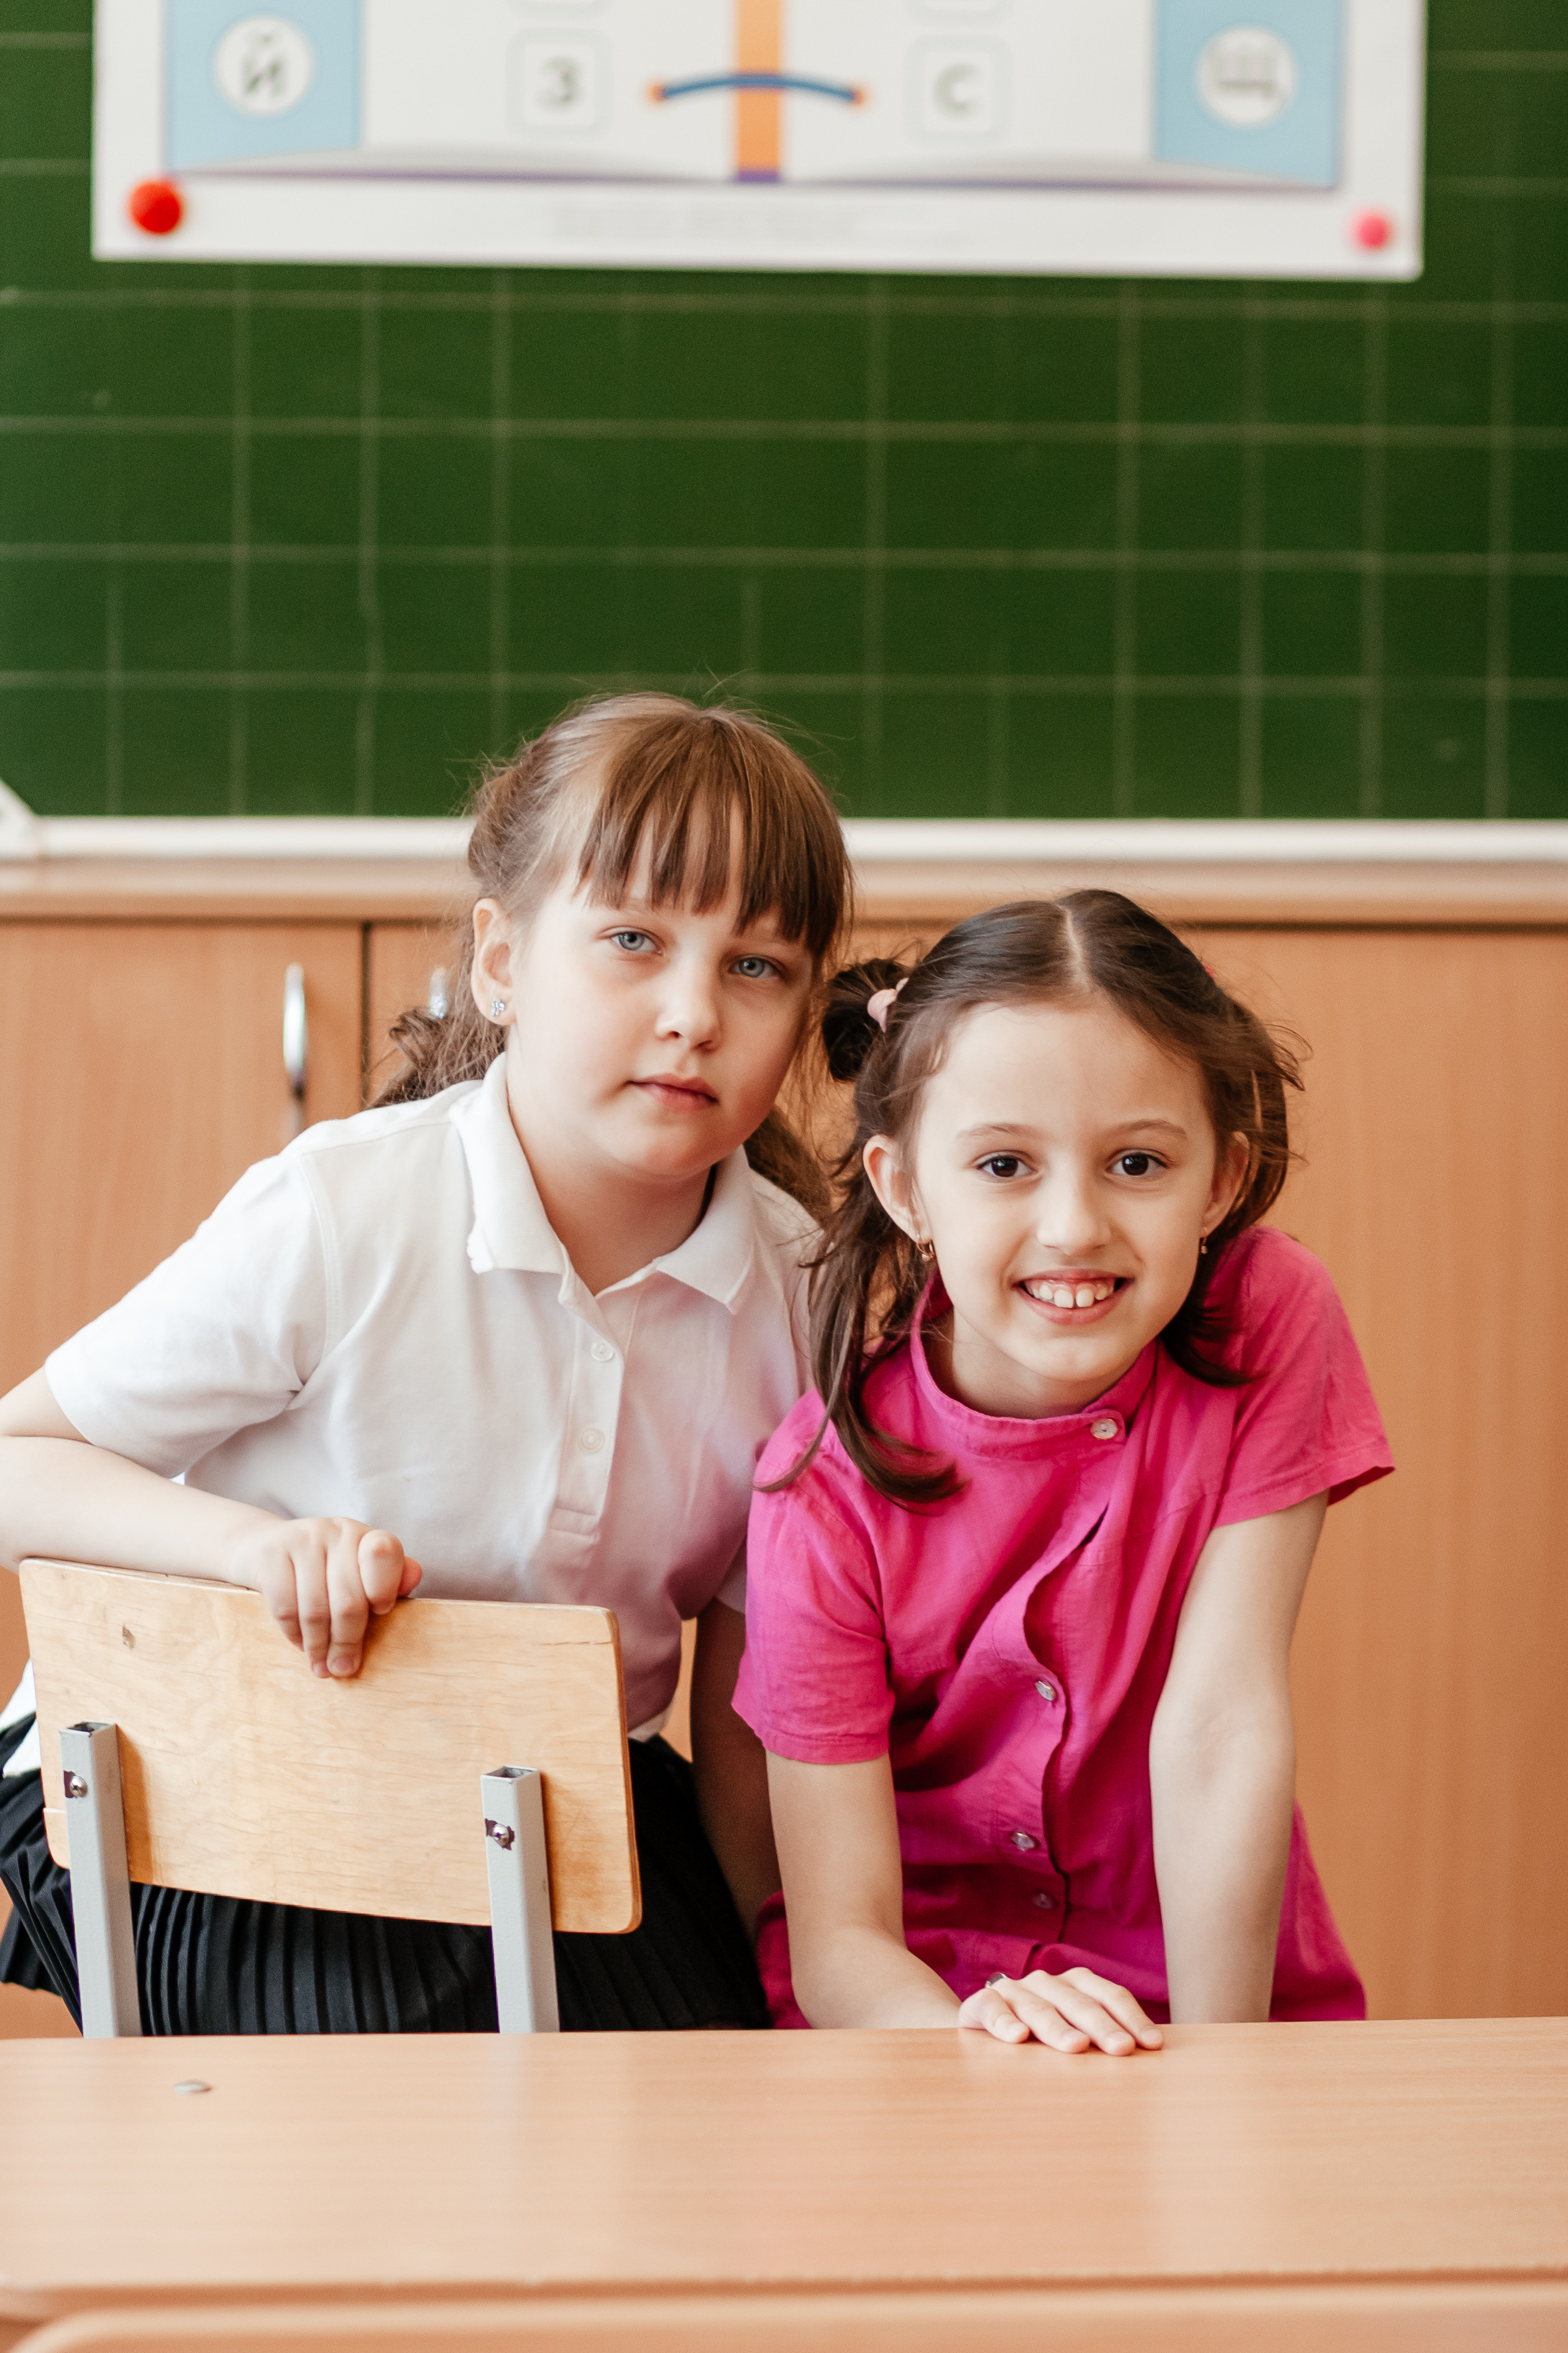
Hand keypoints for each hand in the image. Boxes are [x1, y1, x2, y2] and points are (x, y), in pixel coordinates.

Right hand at [229, 1518, 422, 1678]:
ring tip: (322, 1667)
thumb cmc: (326, 1571)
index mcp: (367, 1537)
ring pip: (316, 1609)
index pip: (385, 1553)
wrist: (266, 1548)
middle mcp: (338, 1531)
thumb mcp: (360, 1572)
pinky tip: (300, 1644)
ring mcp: (303, 1539)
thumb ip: (392, 1579)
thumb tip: (414, 1577)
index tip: (381, 1614)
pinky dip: (294, 1634)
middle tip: (343, 1668)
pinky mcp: (271, 1553)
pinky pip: (285, 1607)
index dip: (384, 1587)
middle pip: (349, 1599)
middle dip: (347, 1642)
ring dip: (319, 1646)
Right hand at [957, 1966, 1163, 2054]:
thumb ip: (1104, 2040)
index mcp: (1076, 1985)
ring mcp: (1014, 1991)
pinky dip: (1003, 2021)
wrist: (982, 2030)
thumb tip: (1152, 2057)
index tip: (1152, 2045)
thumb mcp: (1074, 2034)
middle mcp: (1047, 1983)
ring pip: (1039, 2006)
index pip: (1109, 1996)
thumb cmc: (1041, 2039)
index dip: (1132, 2018)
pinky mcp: (981, 2003)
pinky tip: (1017, 2037)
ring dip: (1058, 2027)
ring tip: (1076, 2047)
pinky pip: (991, 2008)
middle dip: (1102, 2026)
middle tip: (1122, 2049)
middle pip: (1079, 2003)